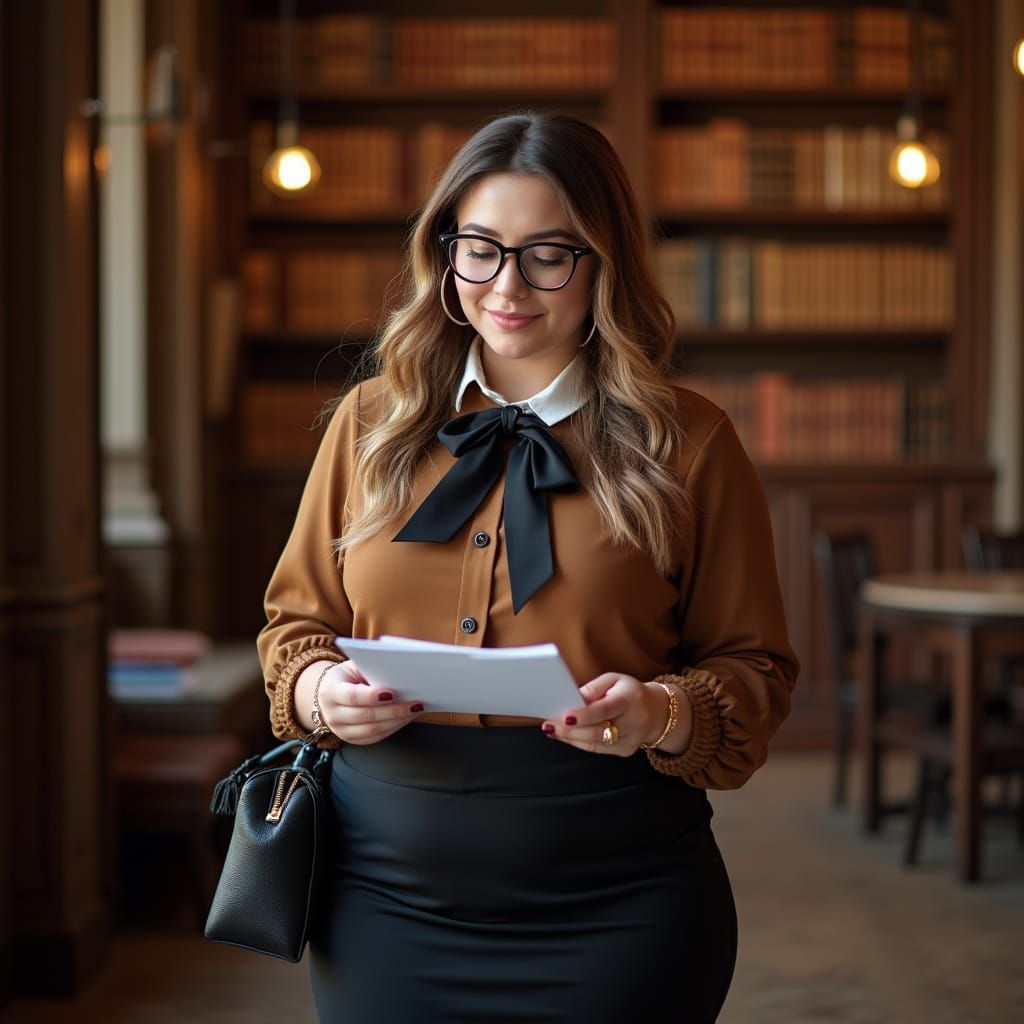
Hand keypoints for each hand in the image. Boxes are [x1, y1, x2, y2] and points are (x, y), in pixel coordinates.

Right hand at [317, 660, 423, 745]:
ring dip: (396, 720)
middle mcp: (332, 714)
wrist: (328, 694)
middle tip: (414, 703)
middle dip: (393, 710)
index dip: (372, 696)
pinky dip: (393, 727)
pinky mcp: (352, 739)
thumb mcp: (353, 667)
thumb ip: (370, 668)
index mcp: (330, 691)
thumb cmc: (346, 677)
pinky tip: (405, 718)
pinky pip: (375, 736)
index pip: (352, 696)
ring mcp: (341, 730)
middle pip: (365, 715)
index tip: (393, 693)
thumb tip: (398, 671)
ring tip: (414, 710)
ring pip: (372, 729)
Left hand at [540, 672, 667, 756]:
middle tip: (549, 726)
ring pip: (596, 744)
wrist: (657, 711)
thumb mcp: (614, 679)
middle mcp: (634, 722)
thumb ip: (593, 688)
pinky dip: (579, 743)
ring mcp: (631, 740)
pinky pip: (598, 750)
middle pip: (598, 731)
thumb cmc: (629, 692)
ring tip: (552, 730)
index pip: (605, 709)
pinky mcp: (626, 750)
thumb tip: (572, 698)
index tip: (564, 717)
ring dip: (571, 738)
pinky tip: (566, 736)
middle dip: (570, 731)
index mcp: (630, 699)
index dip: (584, 715)